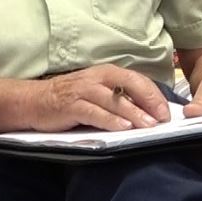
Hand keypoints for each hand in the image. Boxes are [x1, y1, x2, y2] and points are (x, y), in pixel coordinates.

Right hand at [28, 65, 168, 131]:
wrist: (35, 100)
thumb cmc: (71, 98)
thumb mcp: (98, 92)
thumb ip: (118, 97)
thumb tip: (147, 112)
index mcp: (108, 73)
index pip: (138, 80)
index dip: (154, 95)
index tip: (166, 111)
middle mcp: (98, 78)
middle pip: (130, 85)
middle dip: (149, 102)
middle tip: (162, 118)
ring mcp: (85, 91)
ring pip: (115, 100)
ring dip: (134, 113)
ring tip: (148, 125)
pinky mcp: (72, 106)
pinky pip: (95, 112)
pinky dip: (110, 120)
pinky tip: (123, 128)